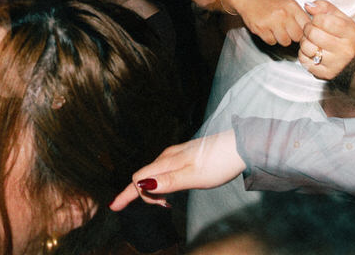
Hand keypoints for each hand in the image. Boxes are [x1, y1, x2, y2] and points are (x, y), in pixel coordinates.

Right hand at [109, 131, 244, 211]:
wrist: (240, 146)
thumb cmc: (219, 161)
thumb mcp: (194, 176)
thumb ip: (169, 182)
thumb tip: (142, 186)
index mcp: (167, 162)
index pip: (138, 178)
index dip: (127, 193)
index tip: (114, 206)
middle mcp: (168, 156)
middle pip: (143, 176)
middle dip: (140, 194)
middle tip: (162, 208)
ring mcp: (176, 155)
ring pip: (154, 173)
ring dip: (152, 190)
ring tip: (166, 203)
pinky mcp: (186, 156)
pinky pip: (164, 171)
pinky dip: (162, 183)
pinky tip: (171, 189)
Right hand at [227, 0, 308, 45]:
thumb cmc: (269, 0)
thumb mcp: (288, 3)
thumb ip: (299, 15)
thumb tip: (311, 30)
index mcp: (292, 6)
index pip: (307, 26)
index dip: (305, 32)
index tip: (300, 32)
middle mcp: (283, 14)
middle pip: (297, 37)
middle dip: (293, 37)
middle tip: (287, 32)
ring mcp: (271, 22)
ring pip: (285, 41)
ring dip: (281, 39)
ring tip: (276, 30)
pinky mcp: (260, 28)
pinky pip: (271, 42)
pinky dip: (270, 38)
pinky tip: (267, 30)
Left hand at [299, 0, 354, 79]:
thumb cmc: (345, 36)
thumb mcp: (340, 18)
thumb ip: (324, 7)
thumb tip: (308, 6)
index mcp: (351, 34)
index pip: (323, 21)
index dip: (316, 18)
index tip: (319, 21)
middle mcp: (345, 51)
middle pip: (313, 34)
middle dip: (308, 29)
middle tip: (312, 30)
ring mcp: (336, 64)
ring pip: (307, 48)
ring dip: (305, 41)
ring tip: (312, 40)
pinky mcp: (326, 74)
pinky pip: (304, 61)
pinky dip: (304, 54)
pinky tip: (313, 51)